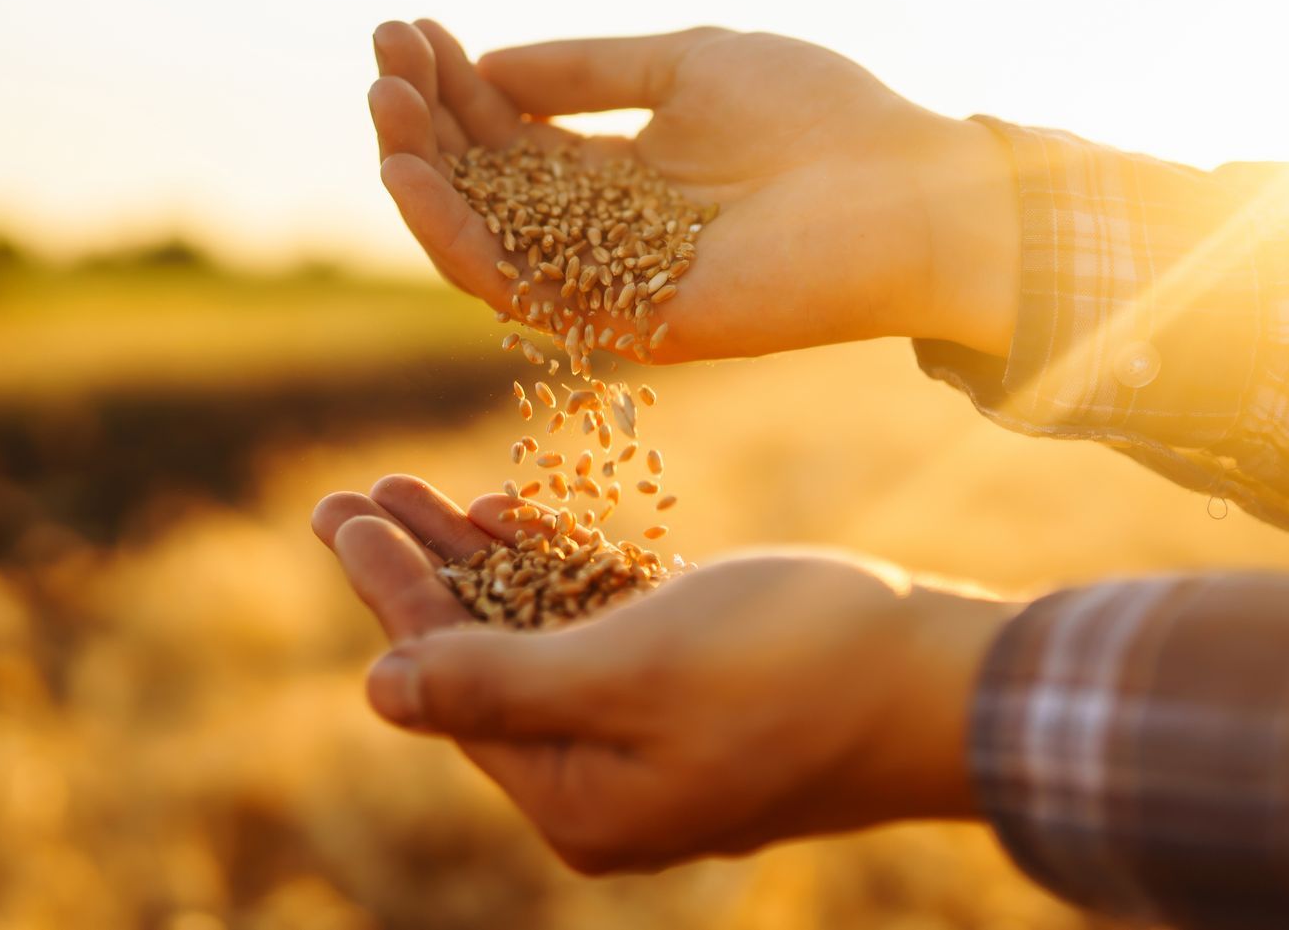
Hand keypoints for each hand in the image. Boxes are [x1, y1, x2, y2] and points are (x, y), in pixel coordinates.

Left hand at [311, 476, 1013, 872]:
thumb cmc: (795, 668)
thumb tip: (376, 693)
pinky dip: (560, 573)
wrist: (950, 684)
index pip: (449, 684)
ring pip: (535, 637)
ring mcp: (653, 738)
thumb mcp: (630, 670)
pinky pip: (601, 630)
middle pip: (480, 661)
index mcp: (578, 801)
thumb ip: (497, 683)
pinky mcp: (697, 693)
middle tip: (357, 492)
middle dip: (421, 572)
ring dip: (481, 561)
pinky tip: (520, 515)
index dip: (391, 593)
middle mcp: (605, 783)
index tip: (338, 513)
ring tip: (418, 488)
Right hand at [368, 21, 1019, 359]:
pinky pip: (514, 287)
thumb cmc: (821, 118)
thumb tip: (489, 66)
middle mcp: (603, 235)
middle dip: (425, 117)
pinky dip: (452, 232)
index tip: (410, 27)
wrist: (910, 191)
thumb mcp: (687, 63)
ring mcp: (608, 284)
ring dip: (420, 171)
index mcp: (623, 176)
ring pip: (480, 237)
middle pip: (483, 184)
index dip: (455, 84)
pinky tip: (411, 173)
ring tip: (385, 101)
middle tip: (383, 53)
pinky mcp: (621, 324)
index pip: (511, 136)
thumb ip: (588, 68)